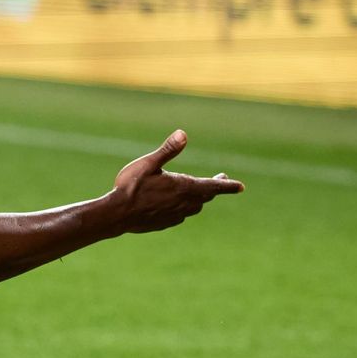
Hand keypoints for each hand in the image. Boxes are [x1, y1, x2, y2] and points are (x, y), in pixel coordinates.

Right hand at [109, 130, 242, 233]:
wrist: (116, 215)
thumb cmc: (131, 187)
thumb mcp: (148, 164)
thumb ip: (167, 151)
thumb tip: (183, 134)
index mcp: (183, 187)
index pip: (213, 186)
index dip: (228, 185)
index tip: (241, 187)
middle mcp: (183, 203)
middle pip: (206, 197)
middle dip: (214, 188)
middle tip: (220, 181)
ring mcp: (175, 216)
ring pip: (194, 207)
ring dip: (199, 199)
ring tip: (199, 193)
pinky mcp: (165, 223)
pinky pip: (180, 215)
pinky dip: (184, 208)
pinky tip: (176, 206)